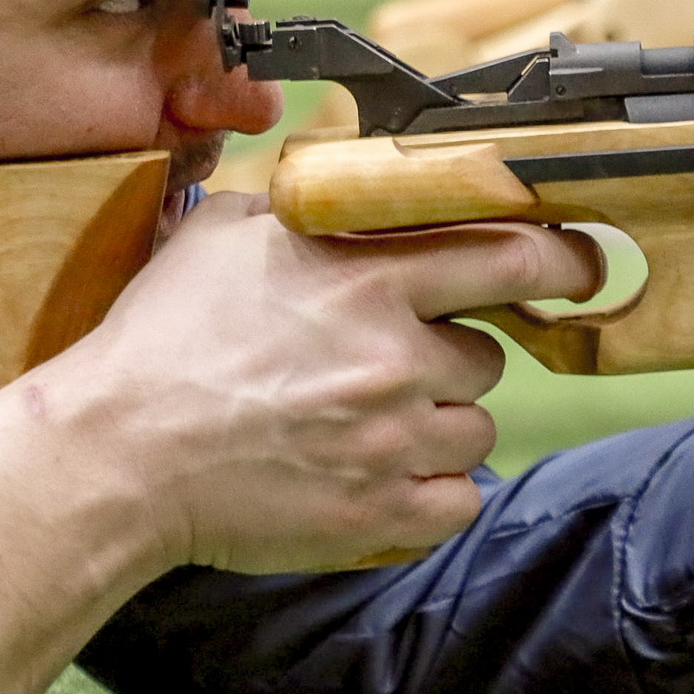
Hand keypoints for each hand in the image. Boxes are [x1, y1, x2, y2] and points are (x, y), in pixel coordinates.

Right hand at [60, 194, 602, 571]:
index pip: (513, 258)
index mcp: (367, 280)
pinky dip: (430, 495)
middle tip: (386, 367)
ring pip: (474, 432)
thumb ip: (294, 206)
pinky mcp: (381, 514)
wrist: (116, 453)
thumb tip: (325, 180)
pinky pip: (457, 503)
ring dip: (436, 428)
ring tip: (361, 427)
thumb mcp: (221, 237)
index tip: (577, 267)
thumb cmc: (156, 345)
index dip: (561, 261)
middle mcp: (397, 358)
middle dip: (450, 359)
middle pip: (490, 357)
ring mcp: (394, 441)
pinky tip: (377, 480)